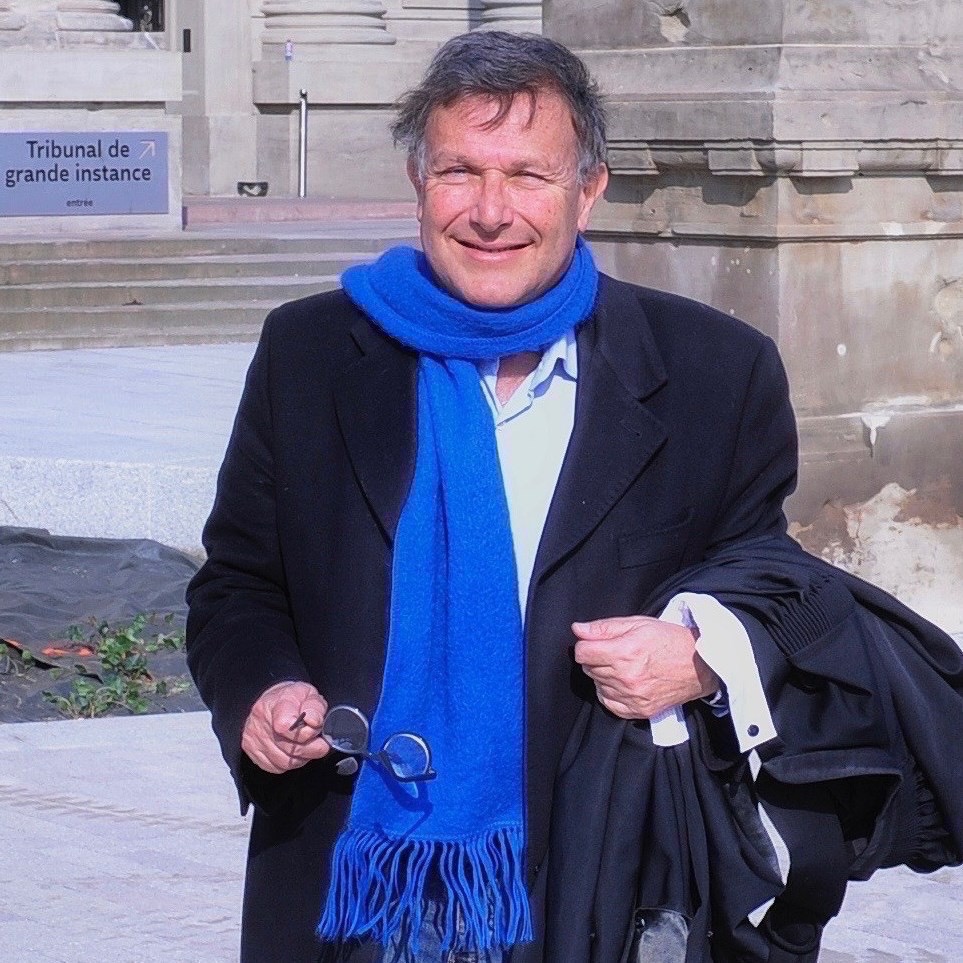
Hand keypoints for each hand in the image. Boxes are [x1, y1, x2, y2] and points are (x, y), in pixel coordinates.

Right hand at [242, 680, 330, 773]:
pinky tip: (293, 751)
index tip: (316, 728)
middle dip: (312, 748)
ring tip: (306, 745)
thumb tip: (314, 721)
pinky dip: (289, 763)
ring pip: (285, 762)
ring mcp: (253, 739)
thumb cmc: (292, 698)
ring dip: (302, 757)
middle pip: (291, 748)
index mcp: (276, 704)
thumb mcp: (309, 693)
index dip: (306, 733)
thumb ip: (315, 706)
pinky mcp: (251, 752)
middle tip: (321, 742)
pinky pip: (276, 767)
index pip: (287, 726)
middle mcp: (260, 722)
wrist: (271, 702)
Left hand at [572, 615, 718, 719]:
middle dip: (596, 659)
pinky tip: (622, 683)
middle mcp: (626, 677)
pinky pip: (608, 703)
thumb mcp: (637, 623)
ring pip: (597, 685)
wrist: (699, 664)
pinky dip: (610, 693)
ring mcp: (633, 696)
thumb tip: (577, 629)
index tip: (594, 643)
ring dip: (603, 676)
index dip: (585, 645)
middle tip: (615, 652)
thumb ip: (603, 627)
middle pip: (589, 669)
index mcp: (624, 652)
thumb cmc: (669, 640)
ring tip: (623, 666)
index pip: (582, 653)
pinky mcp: (639, 710)